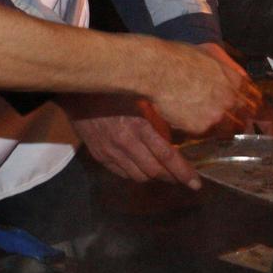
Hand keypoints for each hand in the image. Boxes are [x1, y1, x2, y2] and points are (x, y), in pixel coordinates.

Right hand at [60, 94, 201, 188]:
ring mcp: (110, 152)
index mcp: (138, 125)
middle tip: (183, 178)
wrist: (76, 91)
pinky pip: (122, 174)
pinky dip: (135, 174)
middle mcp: (124, 143)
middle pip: (154, 171)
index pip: (167, 156)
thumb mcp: (139, 98)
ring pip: (138, 176)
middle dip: (172, 177)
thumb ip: (155, 117)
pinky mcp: (99, 156)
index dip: (184, 172)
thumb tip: (174, 134)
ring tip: (163, 172)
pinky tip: (141, 166)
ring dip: (154, 176)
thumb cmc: (112, 89)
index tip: (196, 183)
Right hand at [145, 41, 259, 136]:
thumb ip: (226, 66)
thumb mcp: (210, 53)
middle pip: (246, 121)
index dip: (267, 120)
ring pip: (228, 131)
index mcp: (236, 80)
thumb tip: (234, 72)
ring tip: (209, 130)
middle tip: (246, 138)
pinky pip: (206, 136)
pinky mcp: (202, 127)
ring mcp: (218, 115)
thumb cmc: (179, 56)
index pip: (260, 105)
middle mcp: (232, 99)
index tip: (271, 130)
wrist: (158, 69)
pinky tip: (190, 127)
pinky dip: (201, 134)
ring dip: (221, 131)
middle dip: (246, 129)